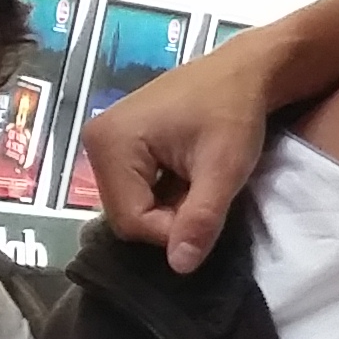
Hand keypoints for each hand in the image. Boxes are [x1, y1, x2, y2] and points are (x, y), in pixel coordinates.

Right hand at [84, 25, 290, 266]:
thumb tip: (179, 267)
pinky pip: (134, 190)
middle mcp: (95, 142)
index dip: (172, 231)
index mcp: (110, 143)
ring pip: (131, 207)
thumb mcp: (223, 168)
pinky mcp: (118, 144)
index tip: (208, 212)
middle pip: (125, 216)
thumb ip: (200, 219)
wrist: (243, 71)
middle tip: (205, 196)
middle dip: (168, 220)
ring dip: (168, 208)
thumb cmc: (235, 112)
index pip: (131, 222)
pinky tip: (187, 178)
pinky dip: (163, 195)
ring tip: (198, 184)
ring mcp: (103, 142)